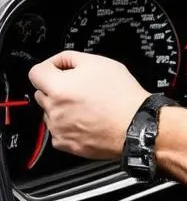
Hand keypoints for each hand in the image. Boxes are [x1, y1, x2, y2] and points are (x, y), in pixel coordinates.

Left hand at [28, 51, 149, 160]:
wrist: (135, 125)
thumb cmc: (123, 96)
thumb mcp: (101, 63)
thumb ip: (72, 58)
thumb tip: (60, 62)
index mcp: (59, 87)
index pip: (36, 72)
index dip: (50, 67)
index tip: (60, 70)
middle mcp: (53, 109)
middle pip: (42, 93)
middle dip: (57, 88)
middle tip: (81, 89)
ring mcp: (57, 128)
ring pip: (50, 112)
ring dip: (62, 107)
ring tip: (89, 106)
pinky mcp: (65, 143)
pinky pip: (58, 130)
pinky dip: (68, 125)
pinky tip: (87, 120)